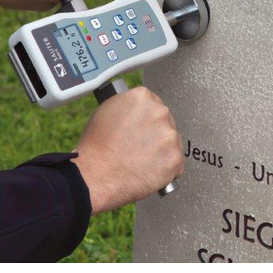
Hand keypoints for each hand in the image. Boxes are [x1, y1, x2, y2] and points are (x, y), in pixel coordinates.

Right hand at [72, 88, 183, 213]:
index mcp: (143, 97)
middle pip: (167, 122)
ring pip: (173, 143)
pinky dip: (166, 170)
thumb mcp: (107, 111)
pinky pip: (177, 164)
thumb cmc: (96, 147)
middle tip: (140, 148)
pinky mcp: (175, 158)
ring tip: (142, 161)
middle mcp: (159, 112)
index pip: (155, 104)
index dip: (147, 120)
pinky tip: (149, 171)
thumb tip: (139, 110)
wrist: (95, 175)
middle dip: (156, 135)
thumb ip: (129, 106)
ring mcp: (169, 135)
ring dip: (162, 152)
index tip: (143, 130)